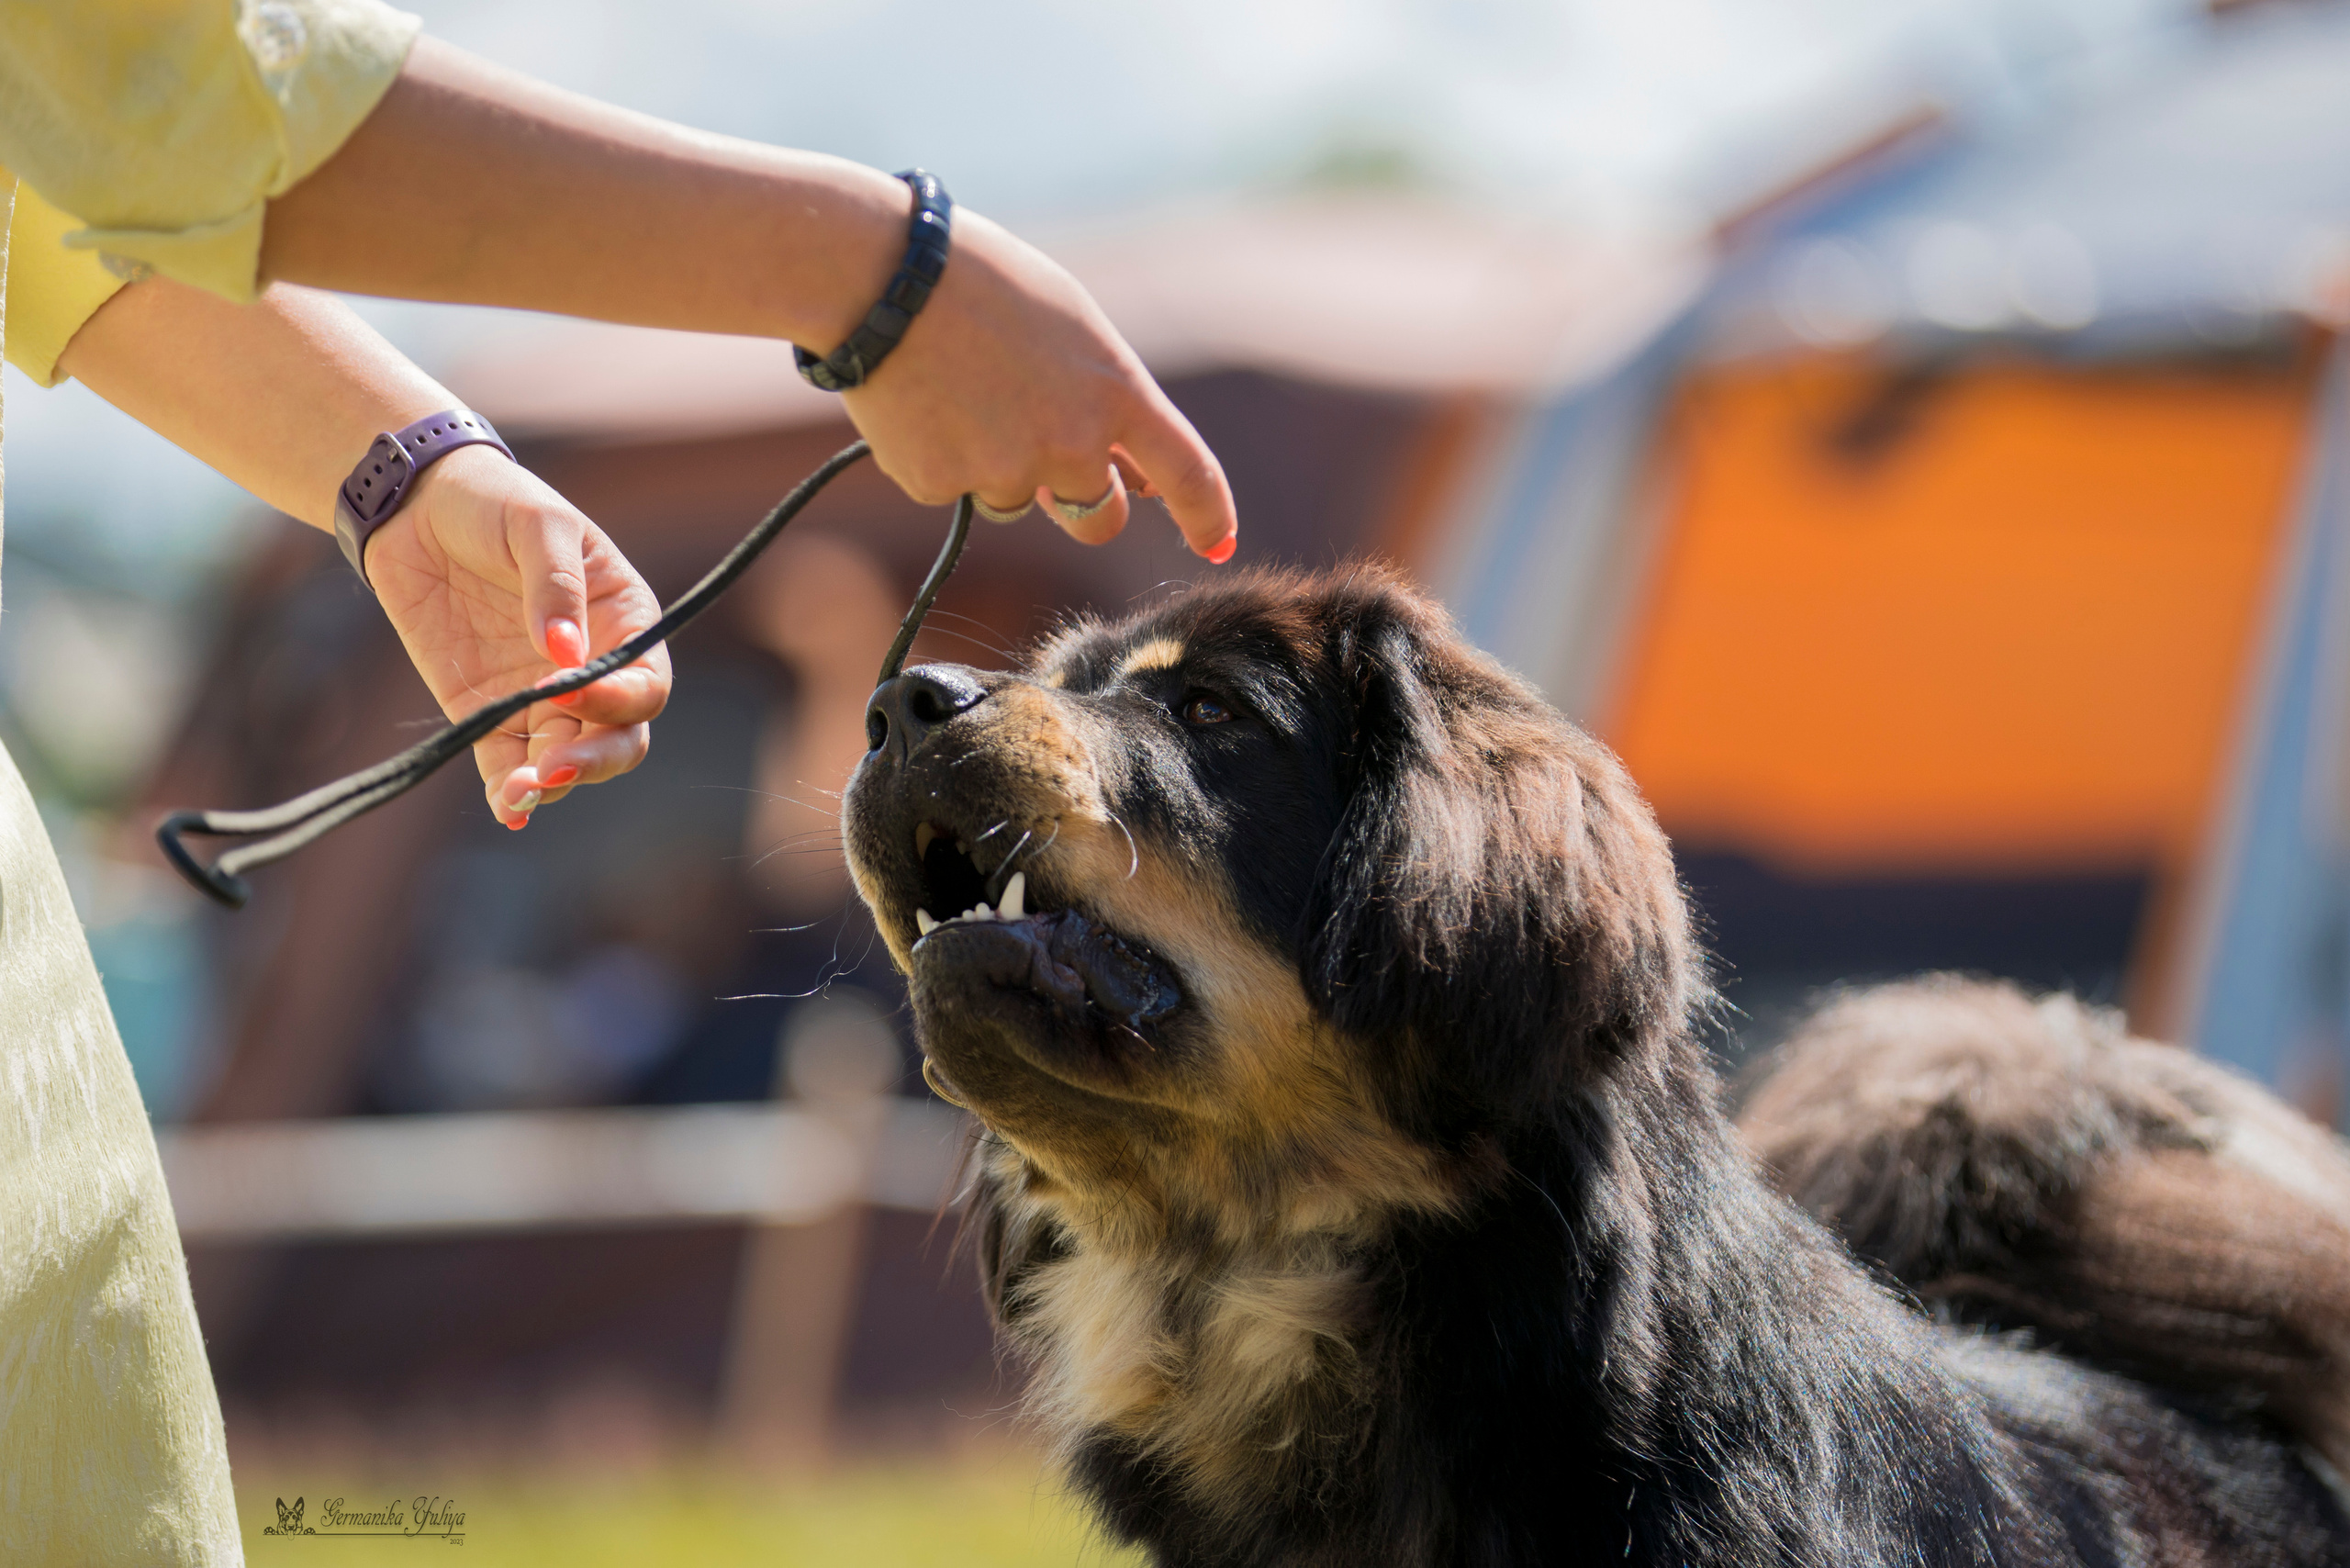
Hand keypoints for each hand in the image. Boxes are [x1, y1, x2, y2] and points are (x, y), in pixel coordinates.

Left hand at [362, 447, 670, 827]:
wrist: (416, 507)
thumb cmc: (496, 503)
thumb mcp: (536, 526)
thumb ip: (555, 586)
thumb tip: (565, 652)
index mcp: (625, 623)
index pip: (644, 683)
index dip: (616, 700)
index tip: (564, 690)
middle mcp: (594, 669)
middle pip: (617, 737)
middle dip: (591, 761)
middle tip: (552, 769)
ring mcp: (541, 697)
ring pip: (565, 759)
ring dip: (550, 782)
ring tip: (520, 792)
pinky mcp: (489, 711)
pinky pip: (506, 763)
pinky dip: (510, 791)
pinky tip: (509, 808)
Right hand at [840, 206, 1238, 560]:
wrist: (880, 277)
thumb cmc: (983, 281)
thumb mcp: (1074, 327)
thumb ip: (1107, 399)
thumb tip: (1126, 474)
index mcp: (1117, 394)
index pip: (1189, 474)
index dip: (1209, 518)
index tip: (1218, 544)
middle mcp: (1072, 445)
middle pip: (1100, 519)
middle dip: (1087, 505)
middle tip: (1052, 462)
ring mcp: (1005, 472)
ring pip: (1018, 499)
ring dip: (1003, 465)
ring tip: (965, 388)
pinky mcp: (942, 485)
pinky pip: (955, 487)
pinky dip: (943, 455)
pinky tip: (923, 398)